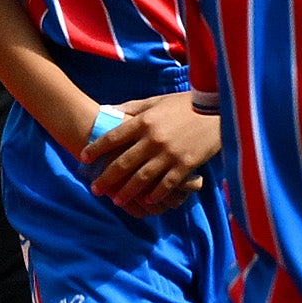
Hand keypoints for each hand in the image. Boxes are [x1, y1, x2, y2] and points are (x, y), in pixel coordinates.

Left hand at [84, 91, 218, 212]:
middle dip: (106, 177)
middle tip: (95, 189)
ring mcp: (169, 154)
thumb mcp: (156, 101)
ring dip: (127, 191)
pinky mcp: (185, 165)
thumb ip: (132, 108)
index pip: (113, 137)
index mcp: (144, 121)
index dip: (96, 148)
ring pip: (142, 177)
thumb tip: (110, 111)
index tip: (83, 158)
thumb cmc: (185, 104)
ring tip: (116, 200)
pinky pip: (166, 184)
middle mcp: (153, 139)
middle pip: (124, 162)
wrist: (218, 109)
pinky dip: (155, 194)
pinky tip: (147, 200)